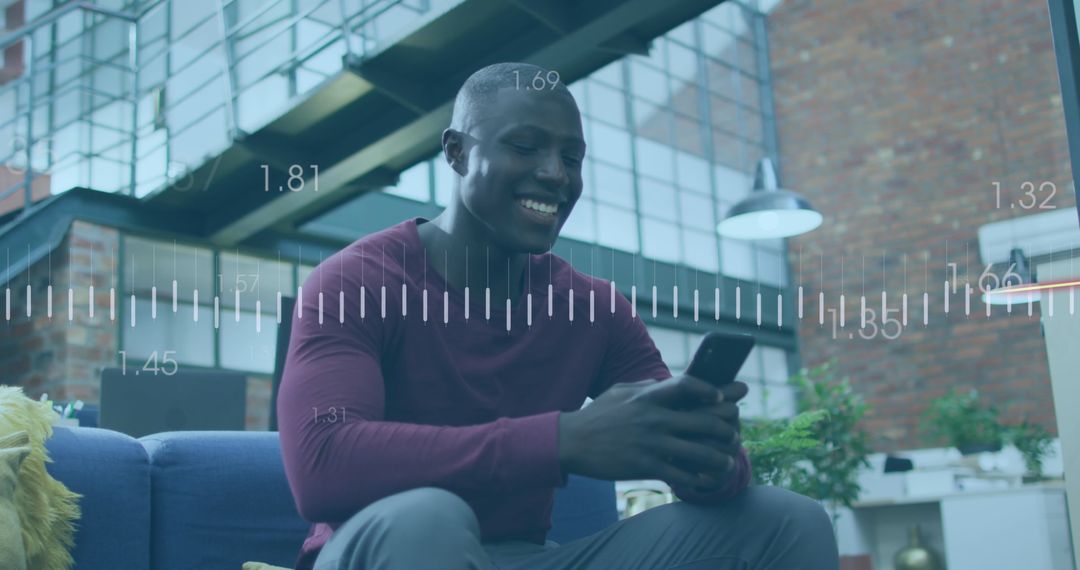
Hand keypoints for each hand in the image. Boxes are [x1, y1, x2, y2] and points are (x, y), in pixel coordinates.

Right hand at [557, 375, 741, 488]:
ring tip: (728, 462)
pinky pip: (682, 475)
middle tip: (733, 435)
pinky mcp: (646, 466)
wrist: (571, 442)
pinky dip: (699, 480)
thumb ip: (645, 386)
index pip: (687, 385)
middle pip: (705, 421)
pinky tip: (706, 481)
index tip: (721, 397)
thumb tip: (667, 382)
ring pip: (700, 452)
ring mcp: (651, 443)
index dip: (709, 389)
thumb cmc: (597, 415)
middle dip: (727, 429)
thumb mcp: (619, 391)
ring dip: (720, 459)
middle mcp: (654, 418)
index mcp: (648, 396)